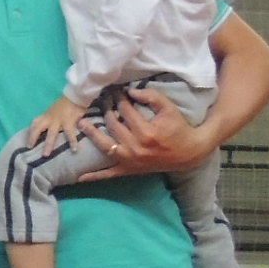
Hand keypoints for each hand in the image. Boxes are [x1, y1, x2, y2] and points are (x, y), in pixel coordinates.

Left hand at [27, 96, 88, 148]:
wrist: (75, 96)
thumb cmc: (65, 105)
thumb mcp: (54, 111)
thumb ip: (49, 119)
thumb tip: (46, 128)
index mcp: (45, 116)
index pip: (34, 124)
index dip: (29, 133)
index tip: (27, 142)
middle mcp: (49, 118)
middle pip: (37, 128)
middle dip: (32, 138)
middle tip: (29, 148)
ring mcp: (58, 120)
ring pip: (51, 134)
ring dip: (48, 145)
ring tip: (45, 155)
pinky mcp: (68, 121)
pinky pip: (70, 133)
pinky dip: (72, 141)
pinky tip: (74, 150)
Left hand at [79, 85, 207, 177]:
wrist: (189, 153)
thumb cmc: (179, 128)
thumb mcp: (170, 109)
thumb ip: (152, 97)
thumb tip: (130, 90)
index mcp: (146, 131)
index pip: (125, 111)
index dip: (119, 98)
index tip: (114, 91)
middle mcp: (135, 147)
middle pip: (113, 125)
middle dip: (106, 109)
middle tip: (100, 100)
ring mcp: (129, 160)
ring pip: (104, 145)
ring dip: (91, 134)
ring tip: (81, 123)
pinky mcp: (128, 170)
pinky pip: (109, 174)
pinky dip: (94, 176)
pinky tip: (79, 177)